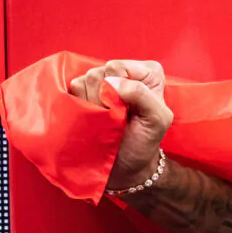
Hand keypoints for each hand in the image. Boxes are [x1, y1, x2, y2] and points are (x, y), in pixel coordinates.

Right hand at [68, 58, 170, 193]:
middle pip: (100, 72)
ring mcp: (103, 82)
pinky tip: (93, 117)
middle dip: (105, 98)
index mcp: (147, 73)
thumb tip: (110, 82)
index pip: (119, 67)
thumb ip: (141, 94)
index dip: (119, 90)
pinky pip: (74, 89)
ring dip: (93, 104)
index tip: (127, 110)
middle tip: (115, 118)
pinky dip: (81, 106)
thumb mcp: (157, 119)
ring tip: (105, 119)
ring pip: (85, 80)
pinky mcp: (85, 93)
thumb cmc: (145, 142)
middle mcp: (124, 73)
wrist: (125, 165)